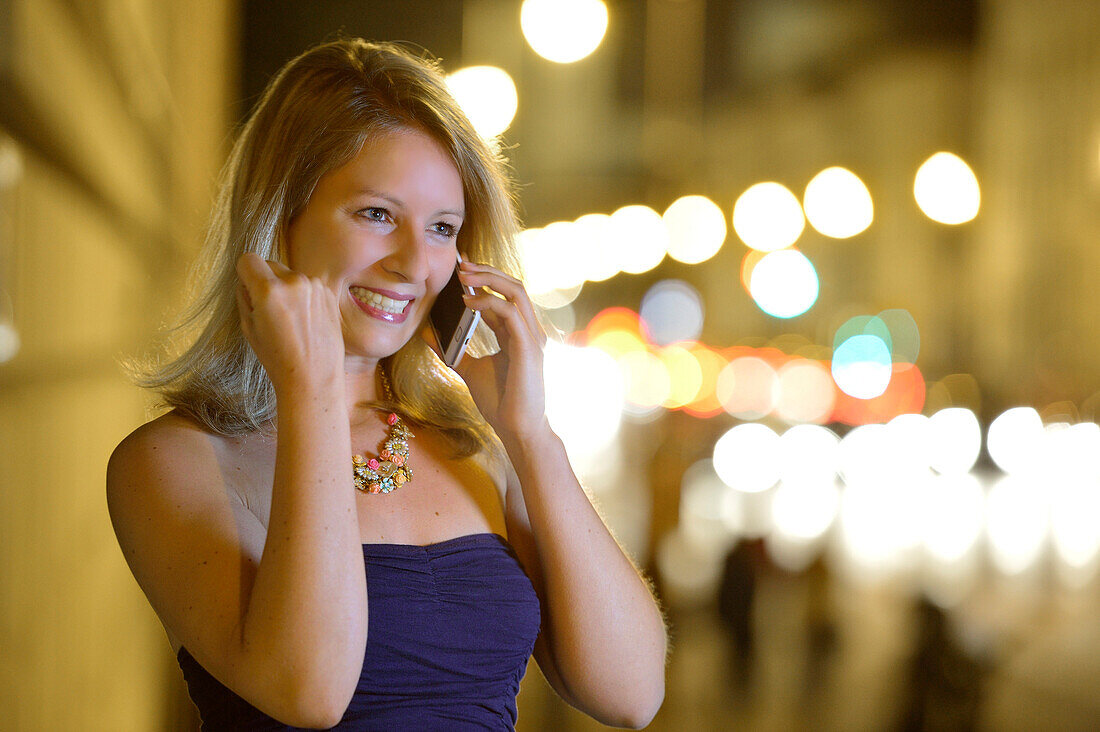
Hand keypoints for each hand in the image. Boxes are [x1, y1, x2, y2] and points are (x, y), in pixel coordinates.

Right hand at [235, 253, 344, 394]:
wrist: (313, 377)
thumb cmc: (277, 358)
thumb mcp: (248, 328)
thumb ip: (244, 296)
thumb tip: (247, 279)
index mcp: (269, 290)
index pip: (248, 259)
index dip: (245, 274)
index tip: (248, 288)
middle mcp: (294, 282)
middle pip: (270, 265)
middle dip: (266, 281)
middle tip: (269, 310)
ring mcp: (315, 286)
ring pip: (290, 275)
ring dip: (286, 289)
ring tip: (290, 320)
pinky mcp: (328, 293)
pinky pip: (307, 286)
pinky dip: (303, 296)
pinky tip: (305, 321)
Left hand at [448, 260, 548, 442]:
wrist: (517, 429)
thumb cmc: (501, 403)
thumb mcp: (469, 369)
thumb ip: (453, 350)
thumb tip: (428, 333)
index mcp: (519, 334)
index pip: (504, 296)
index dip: (484, 279)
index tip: (460, 268)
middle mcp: (529, 331)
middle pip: (513, 286)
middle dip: (486, 272)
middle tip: (460, 265)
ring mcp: (532, 337)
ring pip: (516, 291)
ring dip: (488, 279)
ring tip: (463, 277)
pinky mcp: (528, 347)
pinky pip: (509, 312)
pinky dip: (487, 303)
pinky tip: (466, 302)